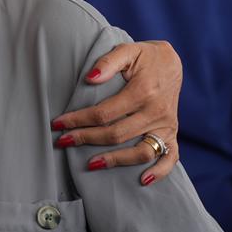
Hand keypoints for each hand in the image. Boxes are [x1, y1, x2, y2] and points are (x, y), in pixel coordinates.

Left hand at [54, 40, 180, 184]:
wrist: (172, 63)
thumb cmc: (144, 57)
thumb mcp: (127, 51)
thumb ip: (108, 63)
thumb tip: (90, 79)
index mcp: (143, 91)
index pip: (104, 113)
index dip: (78, 120)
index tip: (58, 124)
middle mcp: (156, 111)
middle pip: (116, 134)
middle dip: (86, 139)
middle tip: (63, 141)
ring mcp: (166, 125)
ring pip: (140, 151)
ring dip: (115, 161)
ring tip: (90, 164)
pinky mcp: (173, 133)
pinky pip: (170, 157)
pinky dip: (159, 171)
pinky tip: (142, 180)